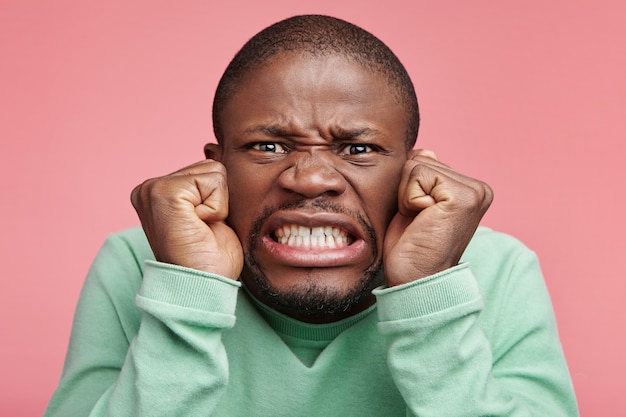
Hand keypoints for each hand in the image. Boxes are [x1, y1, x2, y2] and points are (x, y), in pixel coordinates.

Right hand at [130, 160, 243, 279]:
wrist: (202, 286)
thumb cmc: (208, 258)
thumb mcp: (211, 212)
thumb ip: (207, 182)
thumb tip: (214, 148)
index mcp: (156, 192)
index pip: (206, 170)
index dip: (216, 201)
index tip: (201, 227)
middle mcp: (148, 188)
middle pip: (211, 167)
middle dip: (218, 200)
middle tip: (203, 229)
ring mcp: (153, 188)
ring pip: (214, 172)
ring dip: (217, 204)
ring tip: (201, 228)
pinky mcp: (164, 192)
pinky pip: (214, 181)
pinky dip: (217, 207)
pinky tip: (200, 226)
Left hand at [383, 149, 492, 285]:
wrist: (414, 279)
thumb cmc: (411, 246)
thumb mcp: (414, 203)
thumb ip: (422, 175)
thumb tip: (422, 151)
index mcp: (470, 189)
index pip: (424, 160)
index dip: (409, 189)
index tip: (420, 218)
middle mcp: (479, 189)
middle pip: (419, 160)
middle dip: (407, 191)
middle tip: (419, 221)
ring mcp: (475, 192)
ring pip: (416, 165)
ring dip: (407, 197)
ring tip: (421, 222)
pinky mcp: (463, 197)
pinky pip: (417, 174)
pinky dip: (409, 199)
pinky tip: (422, 221)